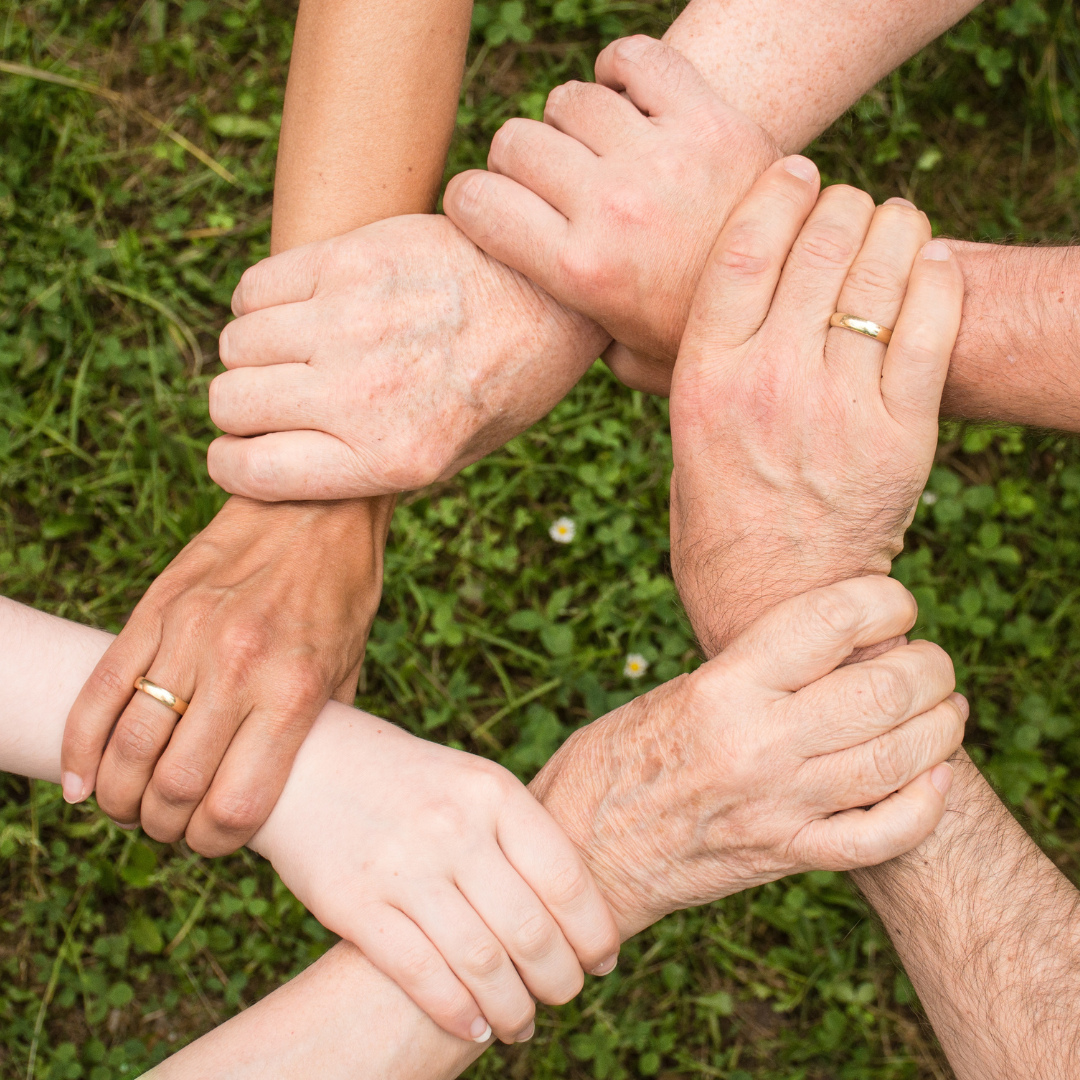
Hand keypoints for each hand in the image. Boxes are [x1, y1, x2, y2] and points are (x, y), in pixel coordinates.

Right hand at [61, 496, 391, 854]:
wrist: (316, 507)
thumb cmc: (341, 593)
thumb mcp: (349, 668)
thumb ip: (316, 731)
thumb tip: (288, 791)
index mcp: (293, 692)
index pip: (235, 805)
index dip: (215, 843)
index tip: (212, 841)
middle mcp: (238, 668)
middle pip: (173, 787)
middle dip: (163, 826)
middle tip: (168, 826)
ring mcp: (189, 636)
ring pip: (128, 746)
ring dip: (119, 795)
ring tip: (129, 805)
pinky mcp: (155, 610)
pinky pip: (100, 690)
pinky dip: (80, 746)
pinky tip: (81, 780)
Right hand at [207, 214, 608, 500]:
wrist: (552, 297)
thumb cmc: (503, 384)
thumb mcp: (452, 456)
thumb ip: (368, 467)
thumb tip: (283, 465)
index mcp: (391, 458)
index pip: (251, 471)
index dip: (232, 464)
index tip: (240, 452)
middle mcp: (364, 395)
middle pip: (231, 403)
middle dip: (241, 409)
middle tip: (275, 399)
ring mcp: (353, 323)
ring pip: (236, 344)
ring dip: (253, 353)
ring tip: (294, 351)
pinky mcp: (351, 261)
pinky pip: (255, 287)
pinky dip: (260, 302)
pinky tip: (300, 308)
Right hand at [250, 702, 619, 1045]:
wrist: (307, 761)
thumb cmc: (406, 779)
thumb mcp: (470, 781)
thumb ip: (517, 834)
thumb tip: (576, 909)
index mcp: (492, 791)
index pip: (565, 878)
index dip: (593, 931)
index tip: (602, 960)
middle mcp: (453, 827)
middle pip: (530, 929)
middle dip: (560, 979)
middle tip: (565, 996)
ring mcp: (403, 866)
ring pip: (481, 962)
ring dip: (513, 1009)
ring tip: (523, 1024)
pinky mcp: (354, 903)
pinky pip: (420, 974)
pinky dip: (457, 1013)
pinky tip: (475, 1027)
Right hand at [444, 35, 778, 393]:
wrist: (800, 299)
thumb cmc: (702, 334)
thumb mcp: (629, 360)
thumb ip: (576, 339)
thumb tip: (538, 326)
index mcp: (581, 272)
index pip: (475, 201)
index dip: (470, 200)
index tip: (488, 208)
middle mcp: (612, 208)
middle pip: (515, 141)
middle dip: (518, 162)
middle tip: (549, 184)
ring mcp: (661, 158)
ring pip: (569, 99)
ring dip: (573, 122)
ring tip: (597, 151)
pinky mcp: (708, 118)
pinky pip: (635, 58)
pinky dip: (621, 69)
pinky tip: (628, 100)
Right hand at [530, 576, 964, 937]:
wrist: (582, 853)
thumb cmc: (615, 760)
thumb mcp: (674, 692)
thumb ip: (751, 673)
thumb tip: (828, 647)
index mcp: (722, 688)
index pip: (830, 621)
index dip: (884, 600)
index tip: (894, 603)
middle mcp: (757, 743)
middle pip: (884, 689)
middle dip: (929, 667)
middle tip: (930, 661)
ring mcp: (778, 806)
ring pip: (899, 760)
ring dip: (941, 728)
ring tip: (945, 709)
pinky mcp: (786, 855)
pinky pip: (881, 836)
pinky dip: (925, 805)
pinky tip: (934, 778)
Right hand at [668, 159, 963, 654]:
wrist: (776, 601)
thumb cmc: (718, 519)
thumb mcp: (682, 438)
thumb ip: (681, 369)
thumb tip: (654, 315)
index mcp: (705, 378)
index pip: (745, 247)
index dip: (777, 191)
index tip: (795, 169)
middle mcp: (770, 382)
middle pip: (820, 243)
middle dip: (841, 204)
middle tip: (847, 205)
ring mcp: (839, 406)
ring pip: (881, 272)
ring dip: (894, 229)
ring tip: (893, 225)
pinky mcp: (900, 434)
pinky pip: (931, 325)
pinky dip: (936, 278)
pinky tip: (930, 264)